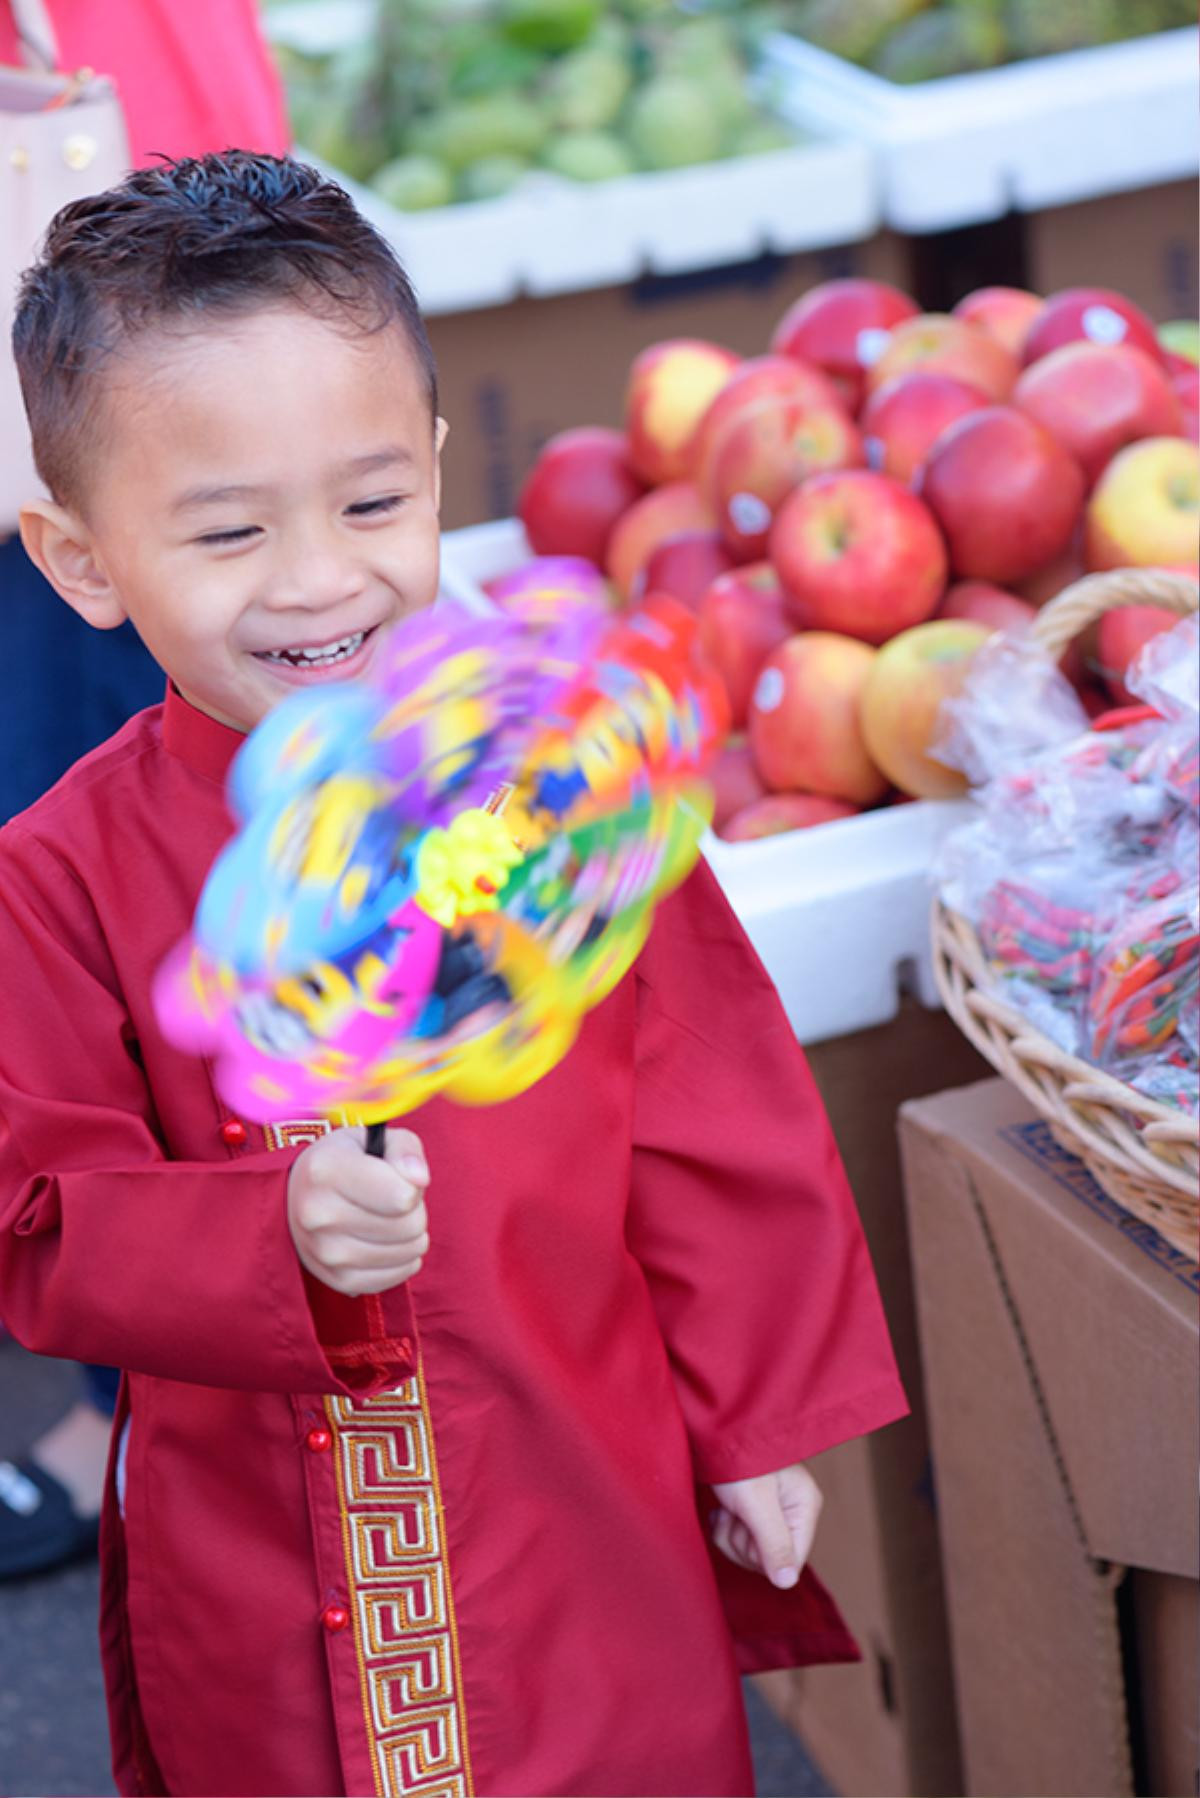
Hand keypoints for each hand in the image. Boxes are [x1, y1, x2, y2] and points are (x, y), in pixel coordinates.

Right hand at [287, 1126, 429, 1295]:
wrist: (303, 1197)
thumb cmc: (349, 1162)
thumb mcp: (375, 1139)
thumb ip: (405, 1149)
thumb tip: (419, 1179)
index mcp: (326, 1169)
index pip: (402, 1196)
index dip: (413, 1185)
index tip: (398, 1177)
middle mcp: (318, 1213)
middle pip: (409, 1225)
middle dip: (415, 1210)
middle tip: (395, 1200)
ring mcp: (324, 1252)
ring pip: (407, 1253)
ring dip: (411, 1236)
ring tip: (390, 1219)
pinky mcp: (336, 1279)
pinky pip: (395, 1277)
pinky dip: (402, 1261)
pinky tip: (387, 1243)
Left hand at [710, 1463, 821, 1589]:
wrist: (712, 1429)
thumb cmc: (736, 1457)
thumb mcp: (756, 1502)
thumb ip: (773, 1543)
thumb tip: (787, 1583)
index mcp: (805, 1505)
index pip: (791, 1561)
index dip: (762, 1554)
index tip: (748, 1526)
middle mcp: (793, 1509)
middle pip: (768, 1559)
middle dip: (742, 1540)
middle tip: (735, 1511)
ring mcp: (773, 1510)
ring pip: (750, 1550)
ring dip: (730, 1532)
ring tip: (727, 1505)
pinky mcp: (752, 1509)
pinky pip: (738, 1538)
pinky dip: (723, 1526)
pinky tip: (721, 1509)